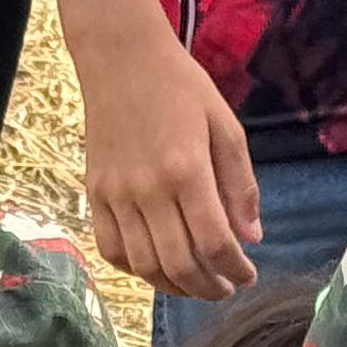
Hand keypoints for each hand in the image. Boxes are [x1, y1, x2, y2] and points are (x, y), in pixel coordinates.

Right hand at [66, 22, 259, 300]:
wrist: (120, 58)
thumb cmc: (180, 88)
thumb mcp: (225, 127)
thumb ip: (241, 185)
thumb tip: (251, 237)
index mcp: (186, 170)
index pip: (215, 243)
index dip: (235, 270)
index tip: (247, 275)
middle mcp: (148, 189)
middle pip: (180, 265)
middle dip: (209, 288)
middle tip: (225, 288)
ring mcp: (116, 194)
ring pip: (145, 266)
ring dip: (176, 287)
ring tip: (196, 284)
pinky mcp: (95, 193)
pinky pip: (112, 250)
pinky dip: (136, 269)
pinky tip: (158, 266)